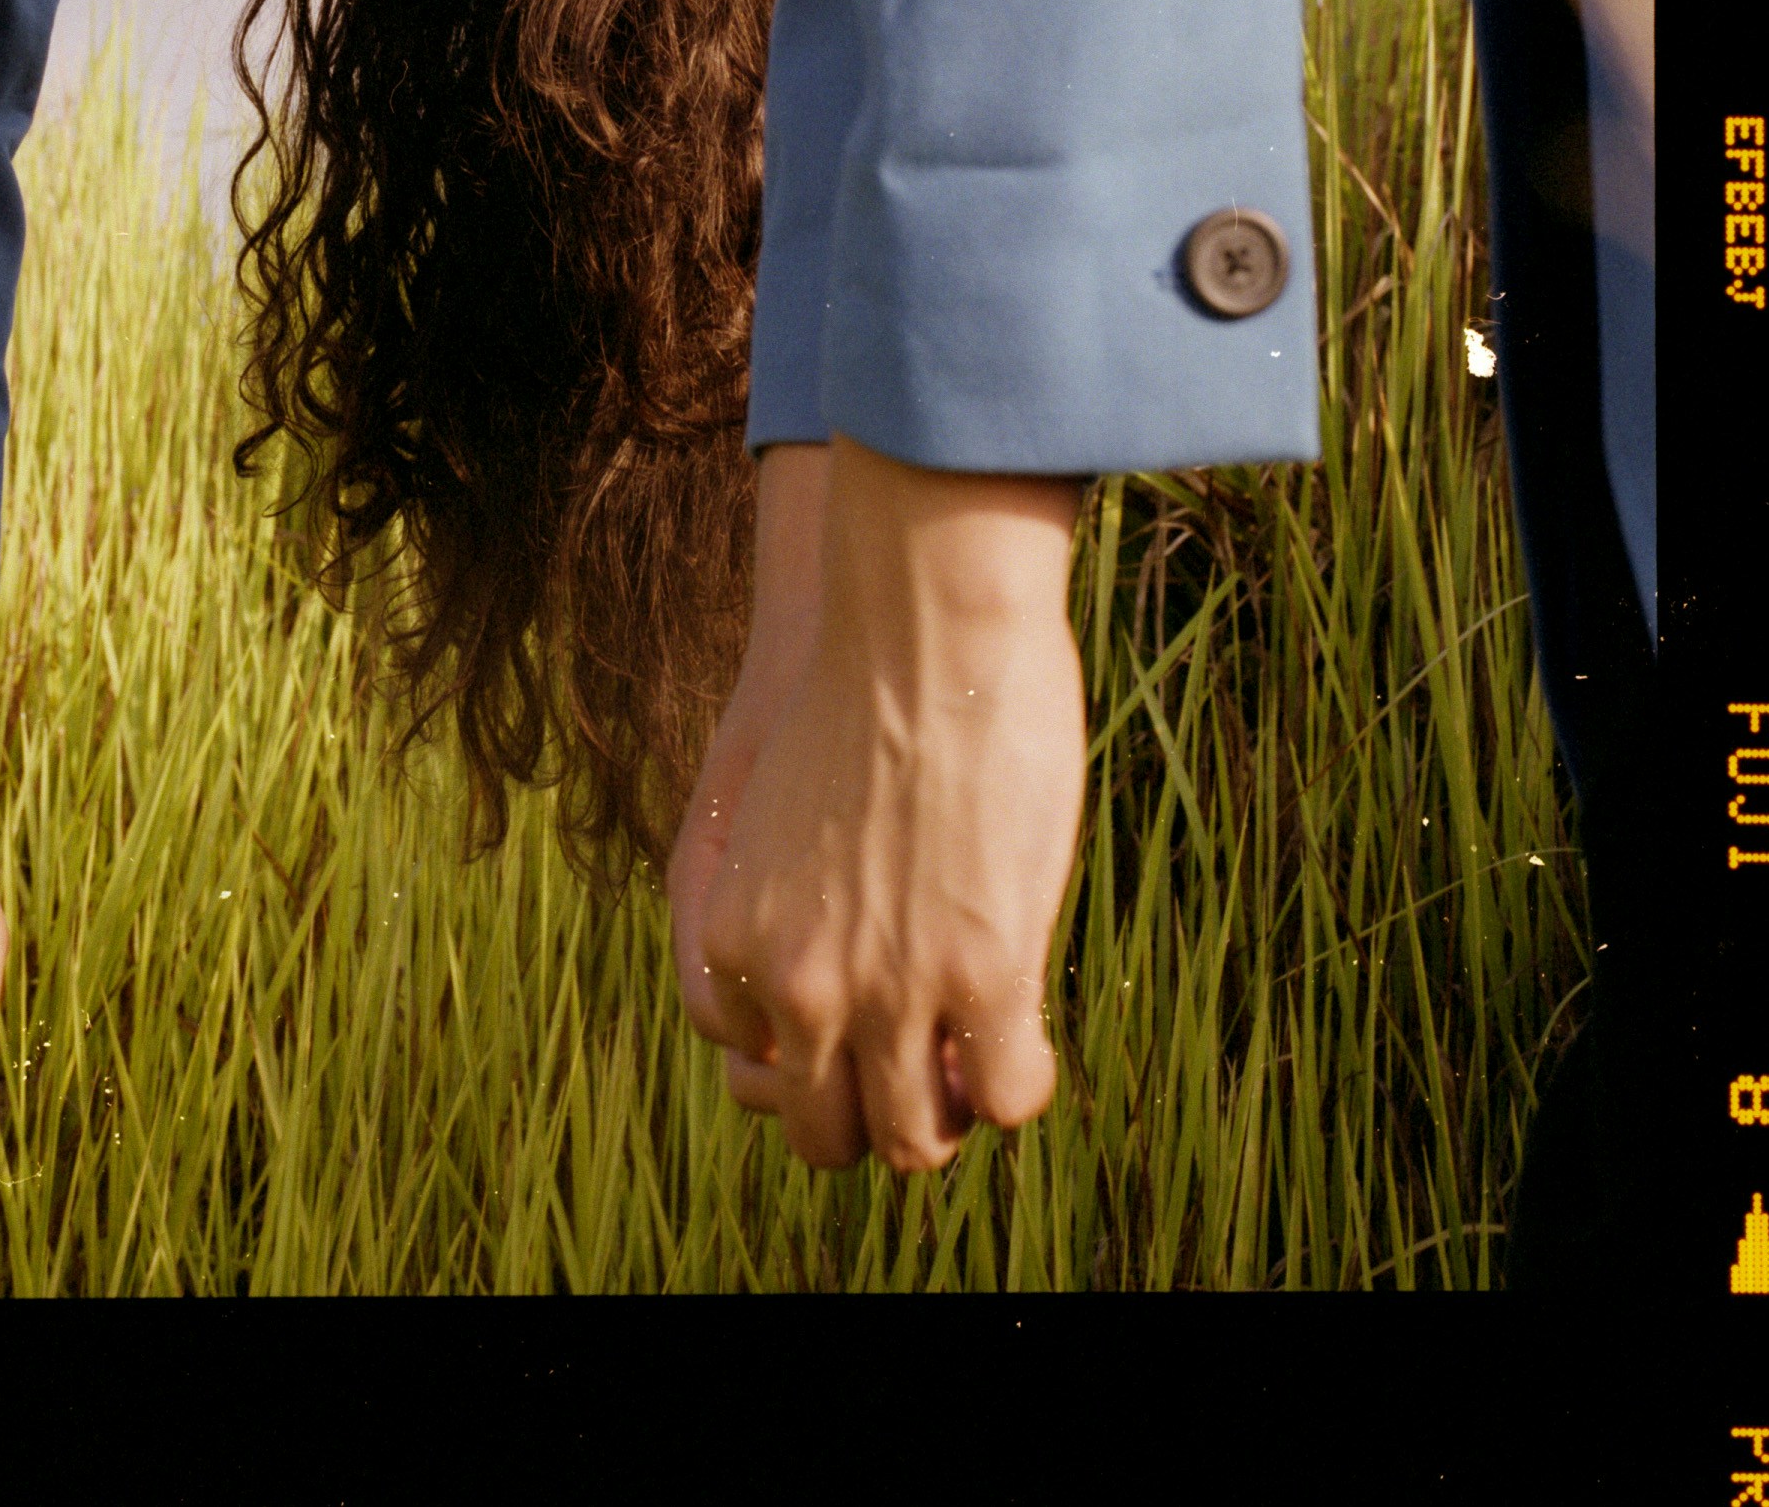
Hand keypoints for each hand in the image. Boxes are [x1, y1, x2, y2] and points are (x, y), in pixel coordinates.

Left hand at [691, 439, 1085, 1174]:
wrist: (922, 626)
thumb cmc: (860, 696)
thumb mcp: (781, 821)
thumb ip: (787, 906)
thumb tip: (822, 988)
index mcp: (735, 940)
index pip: (760, 1076)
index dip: (821, 1063)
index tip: (865, 1030)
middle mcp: (799, 984)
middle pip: (827, 1134)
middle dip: (879, 1115)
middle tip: (929, 1068)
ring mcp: (890, 992)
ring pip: (915, 1142)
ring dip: (951, 1116)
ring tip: (981, 1062)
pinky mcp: (985, 979)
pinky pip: (1009, 1099)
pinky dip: (1023, 1085)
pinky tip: (1032, 1034)